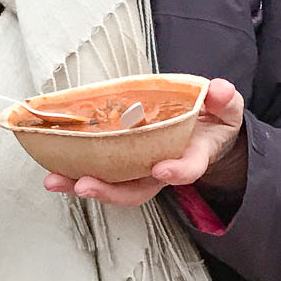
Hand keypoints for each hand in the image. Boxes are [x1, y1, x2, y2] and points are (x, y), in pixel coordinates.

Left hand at [45, 78, 245, 207]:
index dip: (176, 171)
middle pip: (138, 189)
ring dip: (84, 185)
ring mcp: (141, 169)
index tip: (162, 169)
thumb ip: (225, 100)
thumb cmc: (213, 120)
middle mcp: (163, 170)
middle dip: (111, 191)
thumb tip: (220, 90)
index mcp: (192, 157)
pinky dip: (76, 173)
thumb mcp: (227, 108)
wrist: (205, 132)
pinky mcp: (123, 162)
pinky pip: (101, 172)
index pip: (187, 169)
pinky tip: (53, 169)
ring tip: (56, 180)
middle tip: (86, 185)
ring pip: (114, 185)